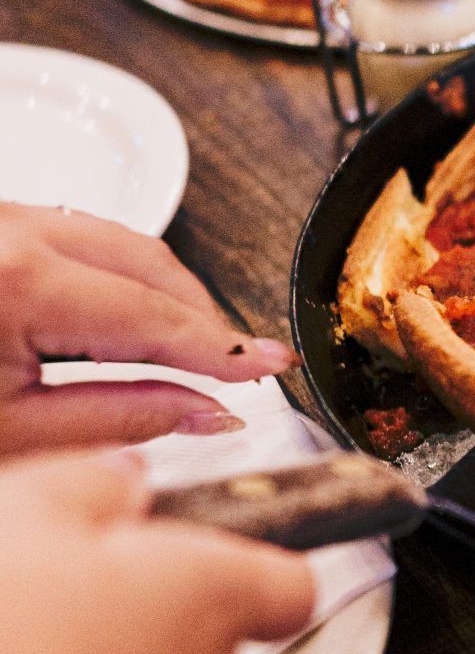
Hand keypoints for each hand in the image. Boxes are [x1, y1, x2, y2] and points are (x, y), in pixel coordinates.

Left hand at [0, 204, 293, 458]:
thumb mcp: (15, 432)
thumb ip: (119, 418)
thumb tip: (203, 411)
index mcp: (19, 283)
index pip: (151, 313)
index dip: (219, 344)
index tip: (268, 362)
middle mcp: (13, 234)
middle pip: (147, 262)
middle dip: (201, 313)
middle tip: (242, 361)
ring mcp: (3, 220)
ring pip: (119, 241)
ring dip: (164, 290)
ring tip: (194, 344)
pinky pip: (79, 235)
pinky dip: (120, 274)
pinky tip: (130, 315)